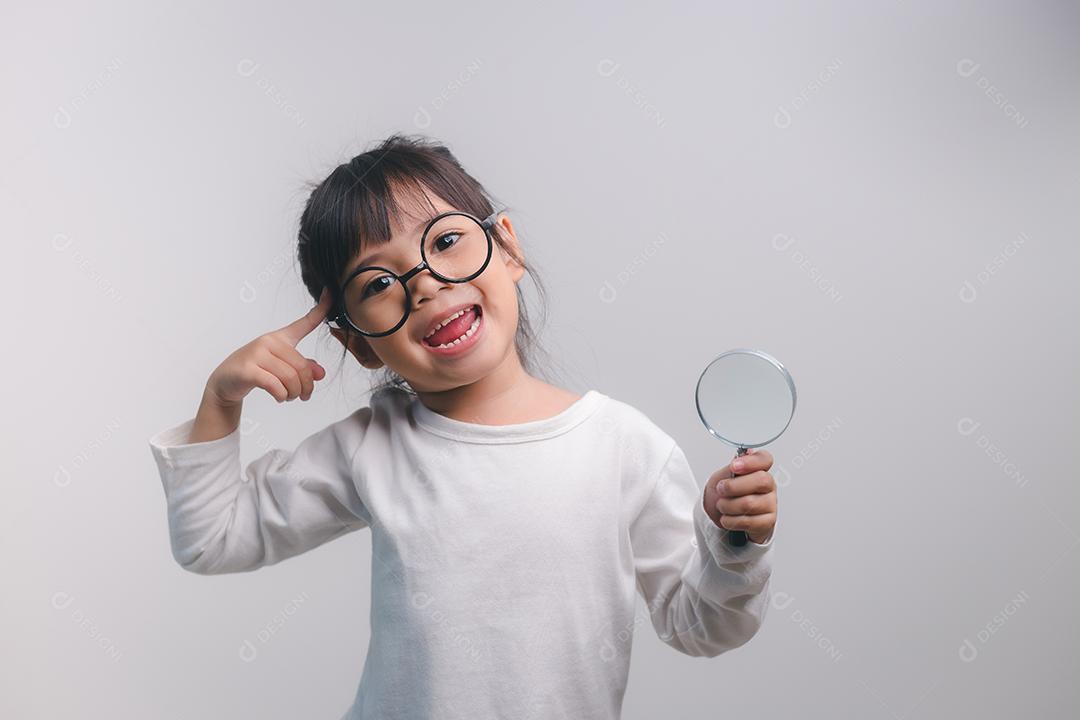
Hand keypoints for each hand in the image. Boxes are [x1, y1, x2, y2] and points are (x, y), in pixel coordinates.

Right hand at [205, 288, 333, 406]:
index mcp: (281, 338)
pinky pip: (275, 385)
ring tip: (289, 397)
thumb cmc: (256, 371)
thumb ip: (303, 369)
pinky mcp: (248, 369)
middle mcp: (269, 341)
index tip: (332, 290)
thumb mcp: (282, 368)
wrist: (225, 382)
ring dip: (294, 393)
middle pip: (302, 367)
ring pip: (290, 378)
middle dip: (306, 386)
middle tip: (303, 396)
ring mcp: (257, 353)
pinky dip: (281, 396)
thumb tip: (320, 374)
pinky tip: (279, 397)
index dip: (321, 308)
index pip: (305, 322)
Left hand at [703, 448, 777, 543]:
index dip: (751, 462)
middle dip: (734, 486)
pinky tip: (727, 517)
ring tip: (722, 505)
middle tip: (721, 489)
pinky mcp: (767, 522)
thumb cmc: (726, 494)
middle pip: (761, 481)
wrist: (722, 515)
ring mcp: (770, 504)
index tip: (734, 466)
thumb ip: (733, 467)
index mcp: (759, 470)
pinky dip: (731, 521)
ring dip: (728, 506)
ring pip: (750, 504)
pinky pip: (748, 522)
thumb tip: (743, 455)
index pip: (765, 459)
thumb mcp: (724, 476)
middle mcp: (768, 486)